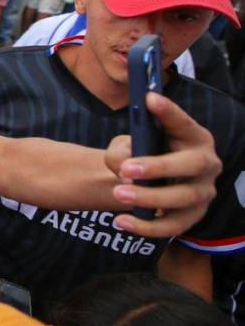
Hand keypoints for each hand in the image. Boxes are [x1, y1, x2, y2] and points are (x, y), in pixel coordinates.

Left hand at [105, 93, 219, 237]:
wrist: (147, 182)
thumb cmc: (143, 155)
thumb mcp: (129, 146)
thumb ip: (121, 150)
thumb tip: (122, 165)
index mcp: (194, 137)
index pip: (183, 123)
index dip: (168, 112)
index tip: (149, 98)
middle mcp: (207, 163)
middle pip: (191, 165)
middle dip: (158, 167)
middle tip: (126, 169)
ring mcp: (204, 192)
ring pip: (183, 198)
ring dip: (149, 197)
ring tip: (118, 193)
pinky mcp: (193, 217)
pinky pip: (174, 227)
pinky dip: (147, 227)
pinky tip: (122, 222)